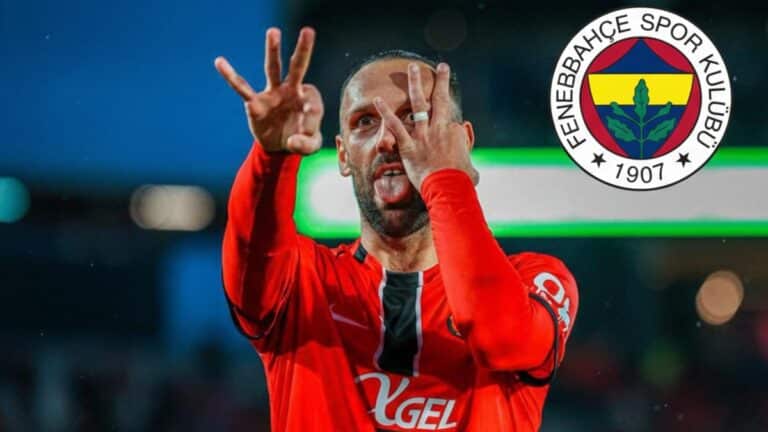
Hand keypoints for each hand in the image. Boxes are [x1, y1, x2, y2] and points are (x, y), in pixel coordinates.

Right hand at [214, 27, 323, 153]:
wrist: (280, 146)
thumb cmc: (300, 140)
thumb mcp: (310, 146)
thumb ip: (306, 145)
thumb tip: (292, 141)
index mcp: (309, 99)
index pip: (312, 103)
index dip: (310, 119)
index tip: (304, 134)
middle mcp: (292, 90)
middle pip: (298, 67)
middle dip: (303, 50)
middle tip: (308, 31)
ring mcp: (273, 94)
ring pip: (273, 69)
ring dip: (273, 51)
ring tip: (273, 32)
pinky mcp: (256, 103)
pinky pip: (242, 88)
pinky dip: (231, 76)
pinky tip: (220, 62)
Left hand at [372, 63, 477, 190]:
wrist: (449, 190)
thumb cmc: (461, 183)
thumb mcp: (472, 171)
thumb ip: (468, 166)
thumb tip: (472, 169)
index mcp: (456, 133)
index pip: (451, 122)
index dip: (448, 129)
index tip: (446, 141)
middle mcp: (440, 129)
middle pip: (441, 100)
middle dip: (441, 81)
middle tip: (442, 67)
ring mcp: (424, 135)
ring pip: (419, 103)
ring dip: (415, 83)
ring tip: (413, 68)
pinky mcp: (409, 146)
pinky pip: (395, 126)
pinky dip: (385, 112)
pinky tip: (377, 100)